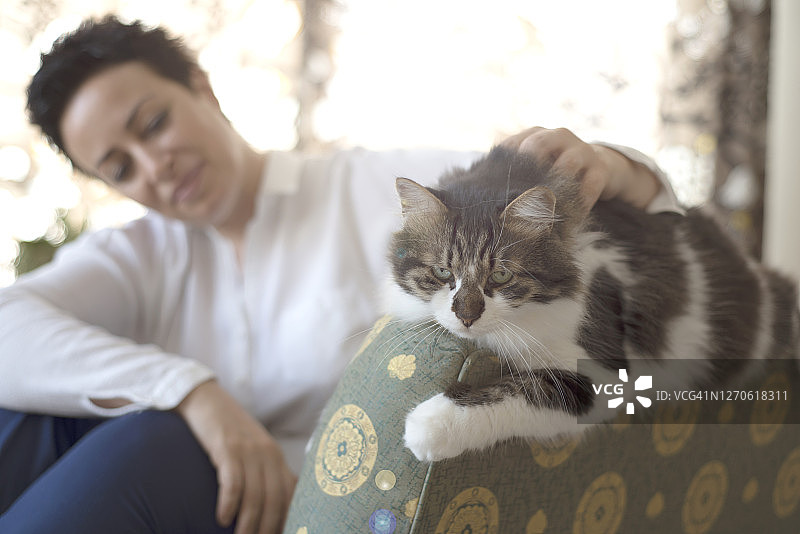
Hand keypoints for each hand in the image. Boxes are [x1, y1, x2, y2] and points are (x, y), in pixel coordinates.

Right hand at [175, 380, 296, 533]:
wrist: (206, 399)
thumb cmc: (228, 431)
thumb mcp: (253, 451)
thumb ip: (265, 474)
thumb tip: (273, 508)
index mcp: (277, 457)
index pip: (291, 495)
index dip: (287, 519)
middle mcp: (268, 454)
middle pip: (275, 500)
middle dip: (268, 528)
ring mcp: (248, 450)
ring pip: (255, 496)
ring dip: (248, 524)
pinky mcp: (227, 447)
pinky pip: (232, 482)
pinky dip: (229, 504)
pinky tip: (222, 519)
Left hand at [500, 126, 660, 211]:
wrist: (596, 166)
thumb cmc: (552, 171)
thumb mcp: (532, 167)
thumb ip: (507, 174)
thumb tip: (470, 190)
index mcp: (535, 135)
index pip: (513, 143)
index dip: (502, 165)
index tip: (491, 189)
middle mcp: (558, 136)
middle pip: (538, 145)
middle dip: (525, 169)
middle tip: (515, 196)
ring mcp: (581, 150)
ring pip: (566, 165)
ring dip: (554, 188)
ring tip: (541, 209)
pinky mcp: (601, 169)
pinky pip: (590, 186)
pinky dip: (578, 204)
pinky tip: (568, 219)